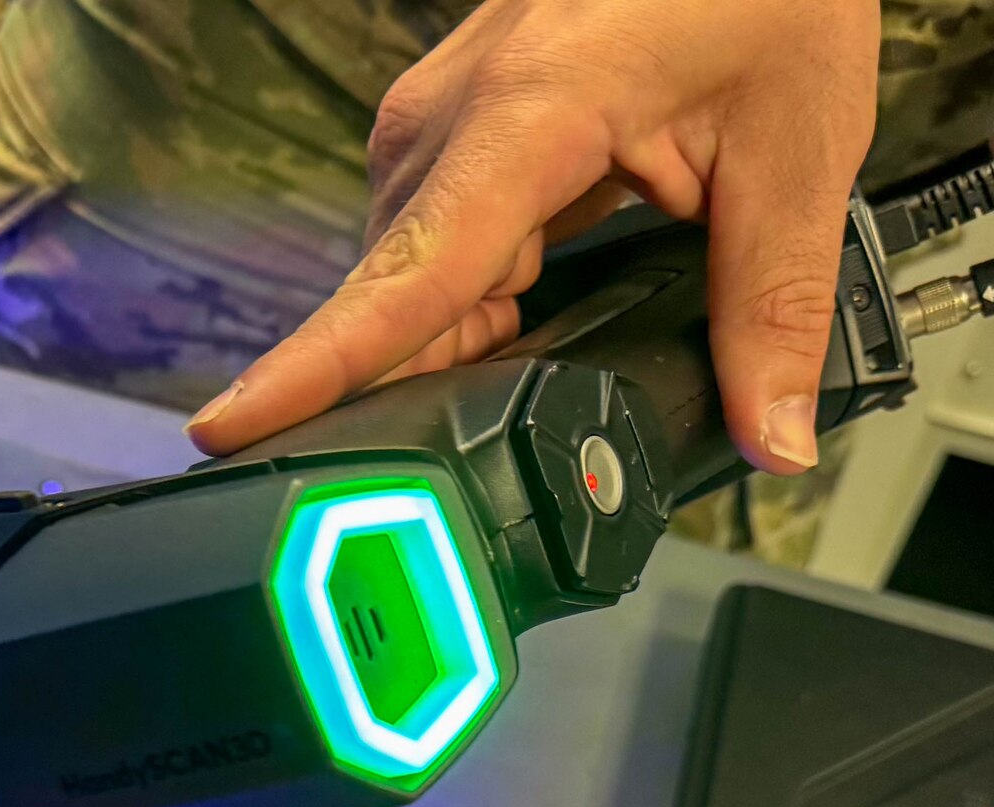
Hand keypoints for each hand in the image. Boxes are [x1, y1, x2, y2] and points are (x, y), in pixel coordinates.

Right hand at [184, 0, 879, 474]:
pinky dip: (464, 305)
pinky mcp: (437, 136)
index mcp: (524, 118)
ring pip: (409, 287)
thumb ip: (768, 304)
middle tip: (469, 473)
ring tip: (528, 375)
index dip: (311, 368)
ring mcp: (428, 127)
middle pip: (395, 306)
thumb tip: (766, 436)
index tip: (228, 428)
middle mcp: (442, 123)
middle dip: (420, 397)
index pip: (400, 278)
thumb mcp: (792, 147)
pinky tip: (518, 324)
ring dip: (456, 347)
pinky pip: (426, 253)